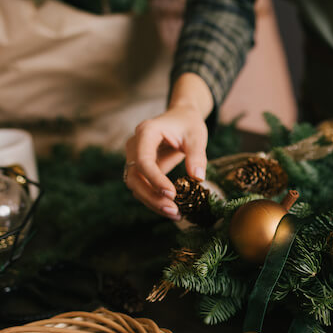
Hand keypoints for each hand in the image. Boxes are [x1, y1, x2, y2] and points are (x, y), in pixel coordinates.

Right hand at [124, 73, 212, 218]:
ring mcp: (134, 157)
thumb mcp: (197, 136)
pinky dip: (154, 199)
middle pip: (134, 177)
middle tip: (174, 211)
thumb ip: (197, 155)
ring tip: (175, 214)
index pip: (144, 160)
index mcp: (146, 132)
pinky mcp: (140, 168)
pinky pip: (143, 187)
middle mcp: (134, 145)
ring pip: (135, 185)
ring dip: (152, 202)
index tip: (172, 194)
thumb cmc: (188, 124)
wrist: (180, 118)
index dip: (155, 179)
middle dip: (152, 196)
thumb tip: (198, 178)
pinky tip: (172, 209)